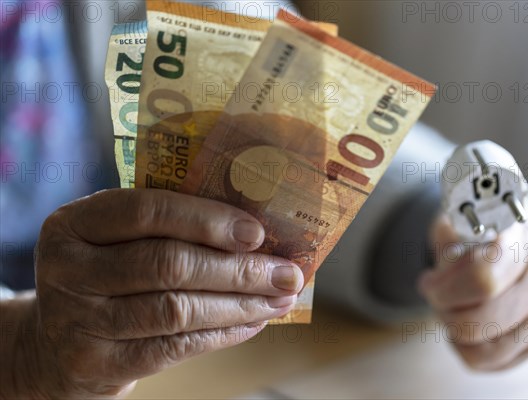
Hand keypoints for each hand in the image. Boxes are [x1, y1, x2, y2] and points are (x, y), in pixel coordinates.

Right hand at [10, 189, 302, 398]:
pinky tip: (253, 322)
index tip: (258, 233)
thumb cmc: (106, 275)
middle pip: (168, 264)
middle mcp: (69, 269)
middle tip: (287, 273)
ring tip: (280, 299)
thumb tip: (255, 231)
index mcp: (75, 222)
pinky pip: (174, 348)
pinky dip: (223, 334)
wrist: (56, 344)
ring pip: (177, 310)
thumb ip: (169, 227)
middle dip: (239, 269)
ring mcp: (78, 321)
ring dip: (240, 304)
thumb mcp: (117, 240)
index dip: (207, 220)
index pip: (147, 211)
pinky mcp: (97, 364)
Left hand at [418, 196, 527, 369]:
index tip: (428, 282)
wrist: (521, 235)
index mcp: (521, 238)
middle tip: (436, 297)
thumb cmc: (482, 230)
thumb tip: (442, 271)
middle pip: (482, 321)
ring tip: (451, 313)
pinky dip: (471, 350)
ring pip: (489, 351)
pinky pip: (498, 363)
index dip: (443, 288)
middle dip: (445, 313)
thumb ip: (445, 240)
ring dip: (457, 336)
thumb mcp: (456, 220)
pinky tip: (469, 326)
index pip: (482, 278)